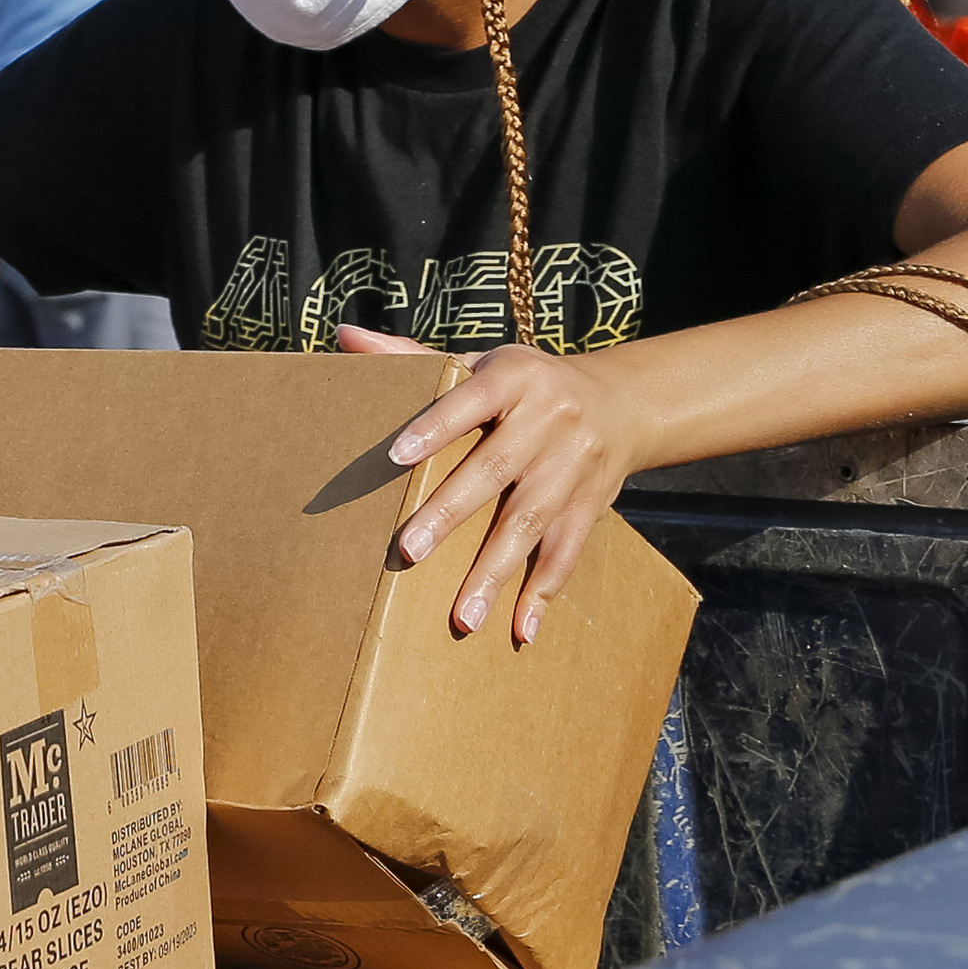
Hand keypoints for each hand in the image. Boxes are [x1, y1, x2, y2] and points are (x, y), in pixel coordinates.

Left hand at [340, 327, 656, 644]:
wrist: (621, 402)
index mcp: (514, 378)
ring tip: (462, 617)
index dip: (433, 426)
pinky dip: (543, 593)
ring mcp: (573, 466)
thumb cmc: (525, 384)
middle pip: (495, 470)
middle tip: (408, 551)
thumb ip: (414, 356)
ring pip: (530, 521)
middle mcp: (549, 419)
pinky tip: (519, 631)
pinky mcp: (591, 505)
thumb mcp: (481, 361)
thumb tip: (346, 337)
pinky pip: (567, 552)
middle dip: (450, 513)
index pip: (468, 400)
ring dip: (495, 572)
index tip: (395, 457)